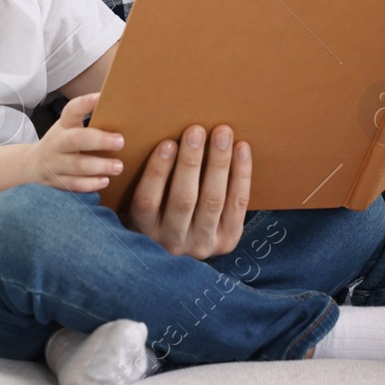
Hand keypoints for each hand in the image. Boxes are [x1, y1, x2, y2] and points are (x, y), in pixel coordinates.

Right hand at [25, 93, 122, 193]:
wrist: (31, 165)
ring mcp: (55, 164)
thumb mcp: (68, 127)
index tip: (101, 97)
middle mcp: (57, 143)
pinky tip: (104, 181)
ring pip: (77, 165)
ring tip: (118, 166)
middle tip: (120, 141)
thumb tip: (120, 106)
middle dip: (99, 140)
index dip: (85, 103)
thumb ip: (88, 119)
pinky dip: (90, 184)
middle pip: (75, 139)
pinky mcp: (56, 182)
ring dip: (99, 166)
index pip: (72, 110)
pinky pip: (74, 185)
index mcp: (63, 125)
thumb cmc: (62, 142)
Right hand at [126, 123, 249, 258]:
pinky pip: (237, 204)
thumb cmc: (160, 211)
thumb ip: (149, 180)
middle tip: (196, 130)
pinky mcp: (227, 241)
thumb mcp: (145, 205)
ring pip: (212, 200)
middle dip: (191, 162)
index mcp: (144, 229)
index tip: (167, 143)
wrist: (183, 254)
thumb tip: (164, 138)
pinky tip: (241, 149)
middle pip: (183, 199)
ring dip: (218, 163)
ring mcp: (201, 243)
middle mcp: (172, 241)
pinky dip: (241, 175)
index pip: (147, 200)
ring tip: (222, 134)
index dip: (157, 172)